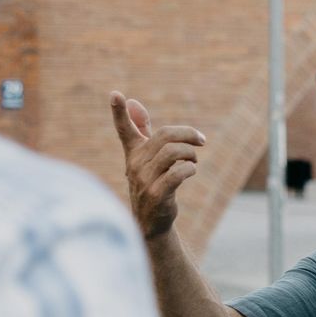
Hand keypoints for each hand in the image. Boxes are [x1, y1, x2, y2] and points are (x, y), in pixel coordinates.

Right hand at [108, 92, 205, 241]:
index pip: (124, 130)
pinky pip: (177, 174)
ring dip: (191, 154)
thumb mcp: (146, 157)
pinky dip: (189, 169)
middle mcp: (135, 165)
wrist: (151, 222)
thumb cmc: (151, 184)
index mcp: (133, 153)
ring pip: (173, 153)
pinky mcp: (156, 195)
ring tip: (194, 160)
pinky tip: (191, 171)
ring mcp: (144, 180)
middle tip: (200, 141)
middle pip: (165, 136)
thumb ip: (142, 130)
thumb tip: (134, 102)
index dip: (119, 112)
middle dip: (187, 134)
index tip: (115, 94)